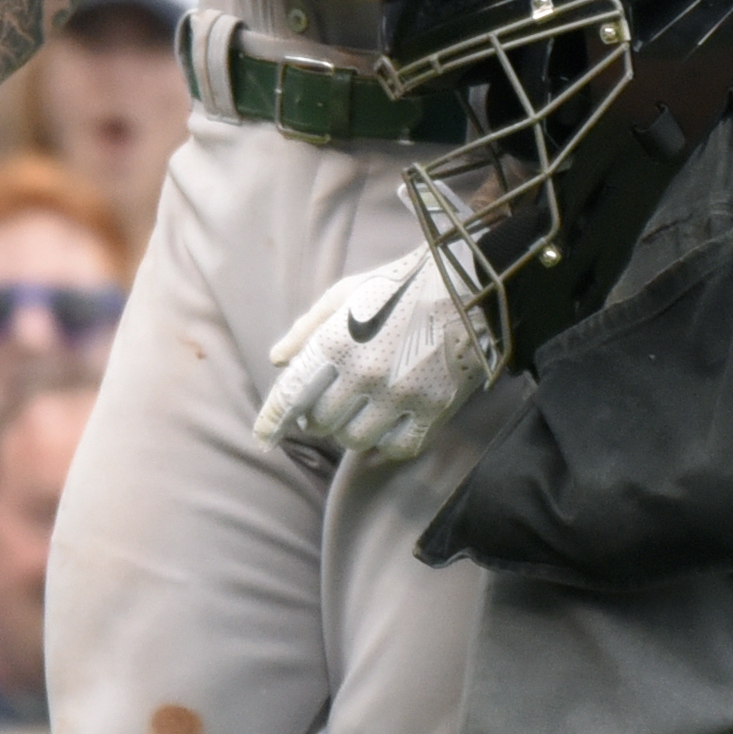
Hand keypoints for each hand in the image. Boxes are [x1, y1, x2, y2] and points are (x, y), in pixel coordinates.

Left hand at [255, 244, 489, 461]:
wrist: (469, 286)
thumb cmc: (400, 286)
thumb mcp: (347, 294)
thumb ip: (307, 329)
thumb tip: (277, 360)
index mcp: (337, 342)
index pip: (293, 394)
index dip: (273, 421)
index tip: (264, 438)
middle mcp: (365, 374)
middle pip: (323, 422)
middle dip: (318, 418)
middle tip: (327, 406)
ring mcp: (401, 395)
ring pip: (356, 440)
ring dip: (350, 431)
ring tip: (359, 412)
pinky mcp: (434, 408)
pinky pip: (398, 448)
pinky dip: (385, 445)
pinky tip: (385, 431)